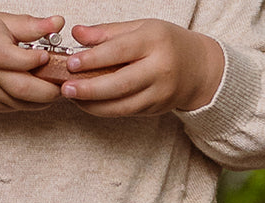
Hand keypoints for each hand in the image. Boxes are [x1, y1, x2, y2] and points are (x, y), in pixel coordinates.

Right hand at [0, 12, 64, 110]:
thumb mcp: (0, 21)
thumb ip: (30, 25)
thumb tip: (57, 23)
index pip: (8, 57)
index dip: (31, 60)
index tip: (47, 56)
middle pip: (19, 88)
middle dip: (47, 88)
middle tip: (63, 81)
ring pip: (20, 102)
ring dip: (43, 98)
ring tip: (56, 87)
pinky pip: (16, 108)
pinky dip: (32, 103)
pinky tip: (41, 93)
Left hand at [58, 20, 224, 115]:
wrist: (198, 68)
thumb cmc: (166, 43)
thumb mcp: (141, 28)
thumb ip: (108, 32)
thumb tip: (77, 33)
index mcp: (154, 41)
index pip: (119, 51)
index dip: (94, 59)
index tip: (72, 63)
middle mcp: (159, 68)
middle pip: (120, 83)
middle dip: (90, 88)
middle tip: (66, 88)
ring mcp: (158, 92)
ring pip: (121, 104)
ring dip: (93, 103)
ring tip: (73, 97)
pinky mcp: (155, 109)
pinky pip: (125, 112)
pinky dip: (104, 110)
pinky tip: (88, 104)